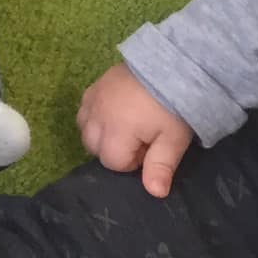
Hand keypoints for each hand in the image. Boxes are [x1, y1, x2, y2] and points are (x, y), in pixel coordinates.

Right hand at [78, 61, 194, 197]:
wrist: (170, 65)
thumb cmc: (173, 106)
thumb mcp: (173, 139)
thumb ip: (161, 166)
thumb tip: (155, 193)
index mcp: (116, 131)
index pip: (112, 162)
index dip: (132, 162)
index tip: (150, 150)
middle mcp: (97, 117)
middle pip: (93, 147)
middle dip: (113, 150)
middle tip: (140, 140)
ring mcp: (92, 100)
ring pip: (84, 129)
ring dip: (101, 135)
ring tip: (127, 129)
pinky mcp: (93, 87)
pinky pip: (84, 110)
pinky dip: (94, 117)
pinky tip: (115, 113)